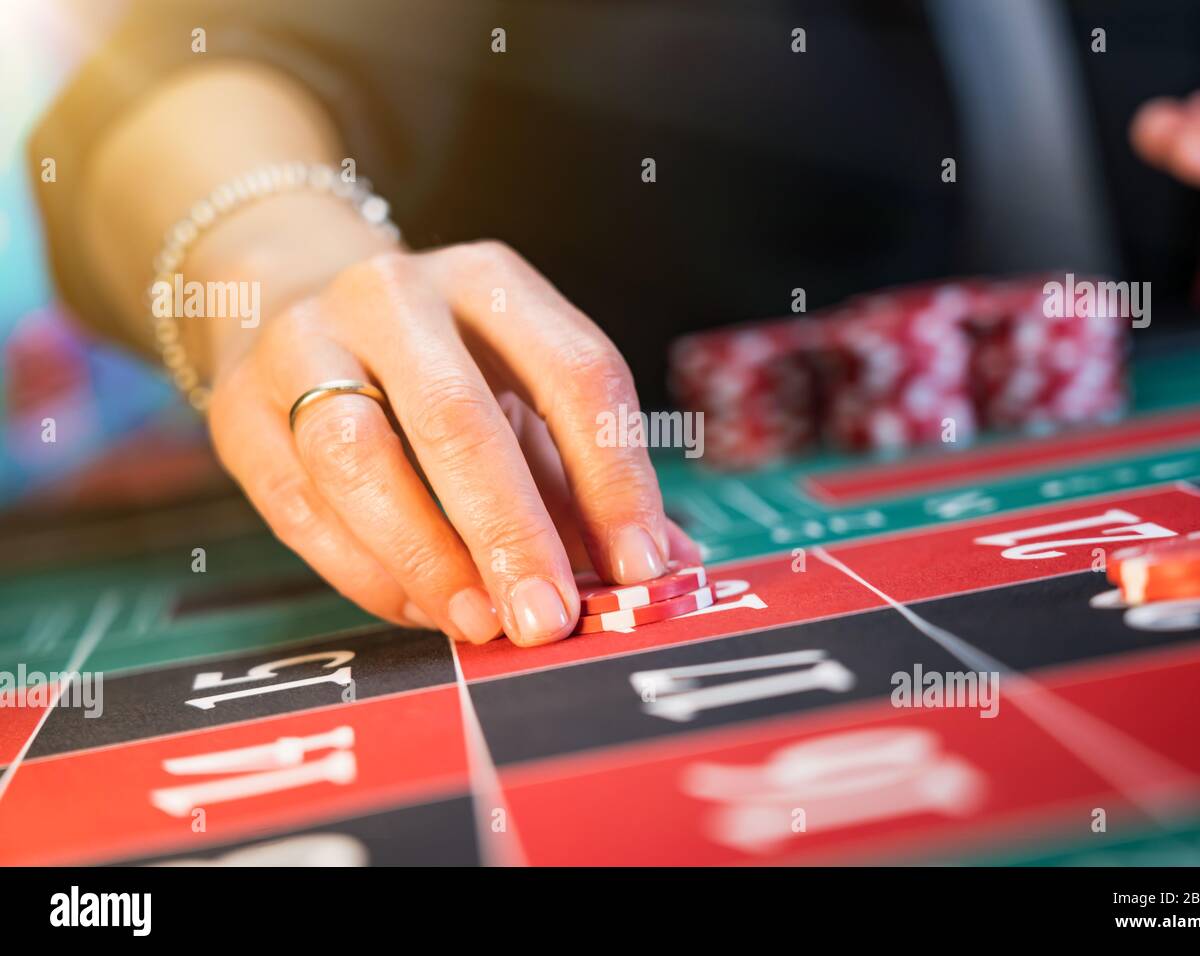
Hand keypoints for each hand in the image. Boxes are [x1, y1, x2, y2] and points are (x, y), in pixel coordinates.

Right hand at [205, 236, 697, 647]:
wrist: (287, 299)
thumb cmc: (440, 369)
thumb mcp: (522, 394)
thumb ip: (585, 478)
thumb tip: (670, 567)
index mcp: (490, 281)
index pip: (575, 373)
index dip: (614, 478)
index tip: (640, 569)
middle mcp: (393, 295)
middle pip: (457, 418)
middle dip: (510, 531)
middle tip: (548, 620)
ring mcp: (303, 345)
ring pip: (359, 457)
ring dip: (426, 555)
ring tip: (480, 623)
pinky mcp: (240, 413)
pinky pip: (304, 508)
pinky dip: (367, 571)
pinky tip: (422, 608)